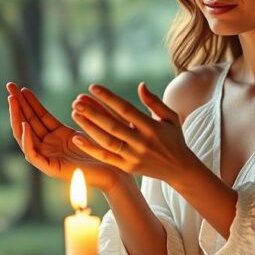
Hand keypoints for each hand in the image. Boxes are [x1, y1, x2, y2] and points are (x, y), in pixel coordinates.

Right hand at [6, 82, 126, 192]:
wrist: (115, 173)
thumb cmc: (106, 151)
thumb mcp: (90, 129)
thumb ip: (82, 117)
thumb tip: (78, 99)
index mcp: (57, 136)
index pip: (38, 116)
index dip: (30, 102)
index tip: (23, 87)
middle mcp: (49, 146)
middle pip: (27, 122)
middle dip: (18, 104)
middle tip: (10, 86)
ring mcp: (48, 157)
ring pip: (24, 136)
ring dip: (17, 117)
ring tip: (12, 100)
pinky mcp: (50, 169)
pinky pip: (32, 154)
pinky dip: (27, 140)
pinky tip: (25, 125)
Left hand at [70, 82, 202, 184]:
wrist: (179, 169)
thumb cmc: (173, 138)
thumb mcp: (170, 117)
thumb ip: (154, 101)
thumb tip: (140, 85)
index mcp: (151, 127)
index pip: (126, 109)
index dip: (108, 97)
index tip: (93, 87)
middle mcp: (141, 142)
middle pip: (113, 125)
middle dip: (93, 112)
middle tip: (77, 101)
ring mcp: (133, 156)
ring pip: (107, 141)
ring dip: (89, 127)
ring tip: (75, 114)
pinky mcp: (127, 167)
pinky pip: (106, 157)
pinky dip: (90, 148)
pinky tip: (76, 137)